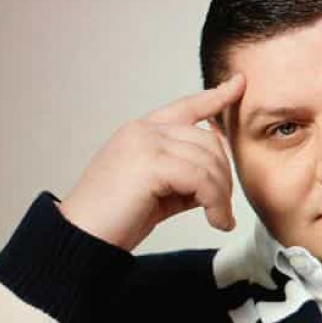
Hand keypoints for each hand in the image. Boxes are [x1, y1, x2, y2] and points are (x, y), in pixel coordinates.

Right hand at [58, 74, 245, 250]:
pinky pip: (202, 179)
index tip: (239, 83)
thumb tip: (218, 179)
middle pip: (209, 141)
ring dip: (221, 196)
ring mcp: (145, 143)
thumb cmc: (115, 220)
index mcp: (143, 131)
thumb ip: (185, 176)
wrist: (82, 239)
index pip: (187, 106)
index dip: (216, 96)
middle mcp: (144, 130)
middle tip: (223, 209)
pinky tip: (216, 221)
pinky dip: (216, 203)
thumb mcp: (157, 191)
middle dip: (224, 176)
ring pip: (209, 162)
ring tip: (219, 219)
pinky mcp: (150, 163)